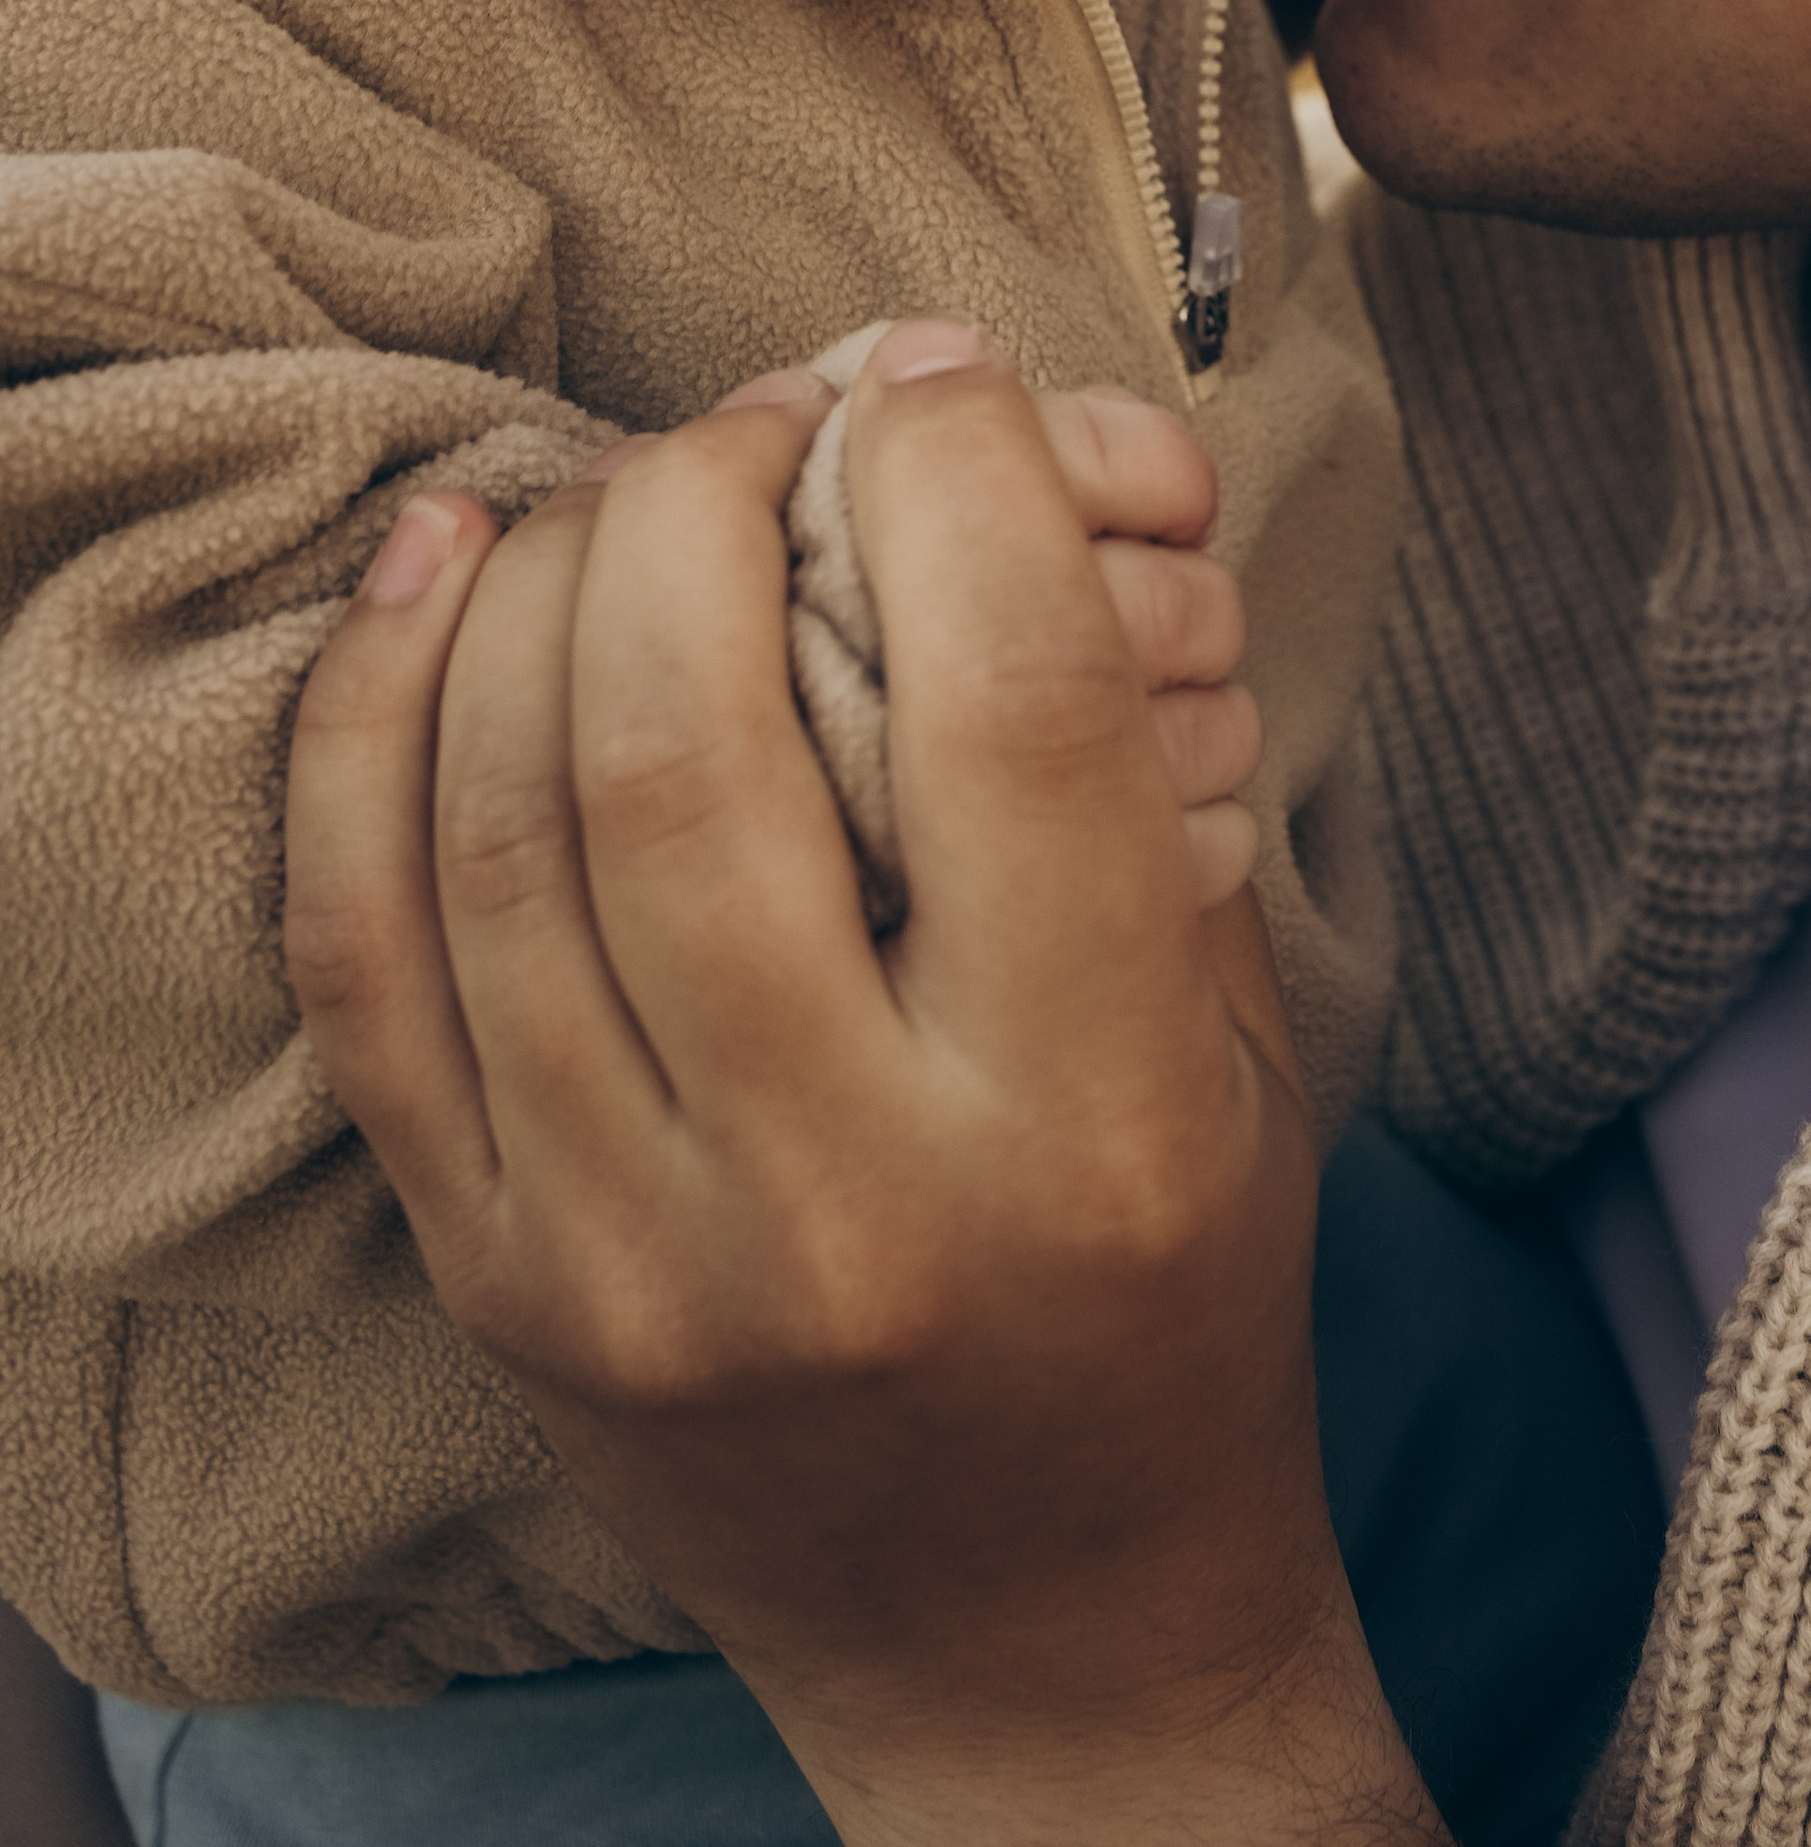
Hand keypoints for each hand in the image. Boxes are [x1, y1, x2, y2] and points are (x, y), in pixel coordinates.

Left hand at [284, 331, 1438, 1843]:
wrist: (1039, 1641)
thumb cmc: (1167, 1291)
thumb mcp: (1228, 1033)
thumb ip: (1122, 765)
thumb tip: (972, 457)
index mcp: (1090, 1119)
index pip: (1007, 704)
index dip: (965, 478)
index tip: (943, 386)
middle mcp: (842, 1200)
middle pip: (691, 747)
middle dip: (710, 501)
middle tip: (761, 423)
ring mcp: (627, 1256)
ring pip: (503, 821)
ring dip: (547, 578)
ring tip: (629, 485)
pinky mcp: (492, 1276)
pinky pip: (364, 944)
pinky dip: (371, 719)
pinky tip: (437, 572)